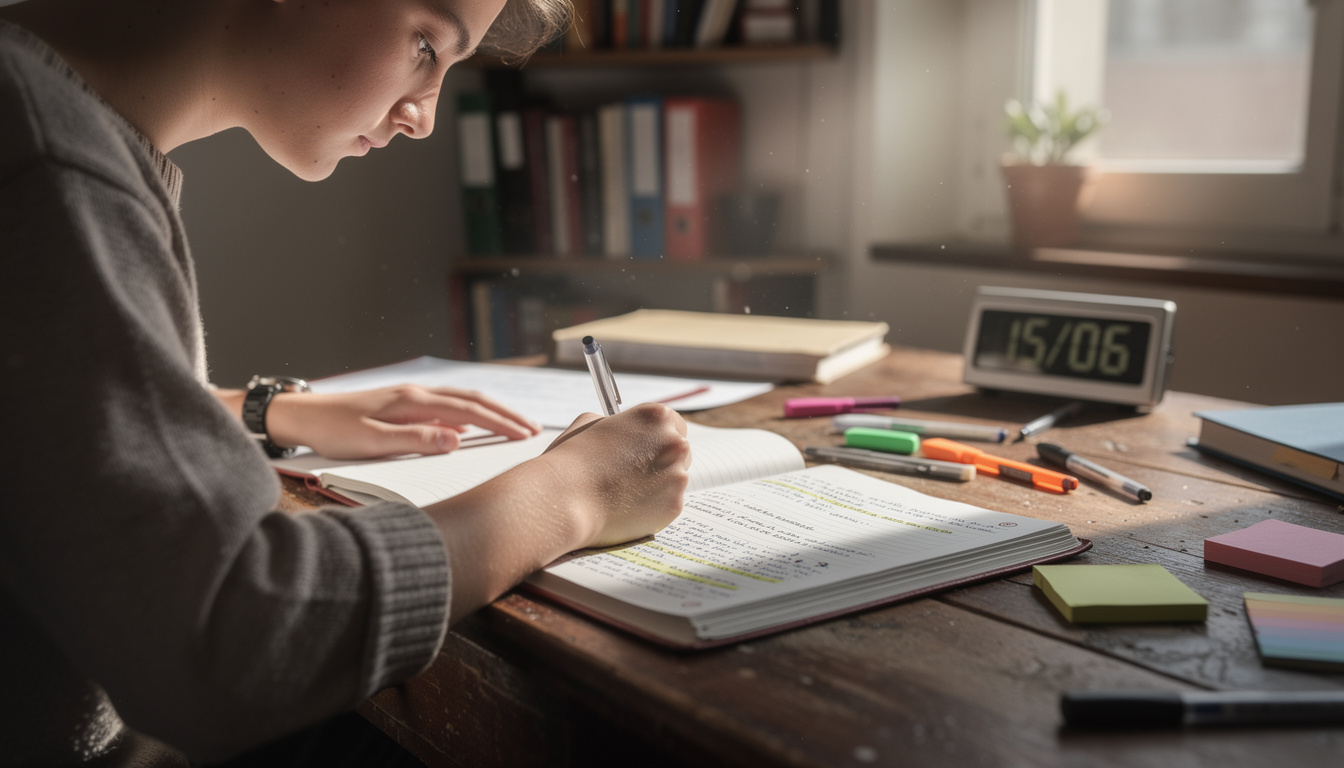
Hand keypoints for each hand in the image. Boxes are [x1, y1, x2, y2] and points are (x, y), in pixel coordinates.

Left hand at [263, 385, 541, 459]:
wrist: (301, 415)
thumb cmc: (332, 431)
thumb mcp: (372, 443)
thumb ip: (416, 440)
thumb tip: (457, 439)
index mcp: (413, 402)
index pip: (469, 411)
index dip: (500, 422)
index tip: (525, 435)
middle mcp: (416, 394)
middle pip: (472, 400)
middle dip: (506, 414)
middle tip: (533, 429)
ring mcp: (410, 397)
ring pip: (461, 400)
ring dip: (491, 411)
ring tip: (513, 424)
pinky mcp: (402, 404)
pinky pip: (446, 405)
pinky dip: (470, 413)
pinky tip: (472, 425)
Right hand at [541, 403, 692, 547]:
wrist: (564, 498)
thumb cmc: (571, 459)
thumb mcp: (590, 424)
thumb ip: (616, 424)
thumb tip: (623, 431)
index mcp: (656, 417)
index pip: (674, 424)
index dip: (657, 437)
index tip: (646, 447)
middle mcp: (674, 444)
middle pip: (679, 452)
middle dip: (661, 460)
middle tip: (634, 472)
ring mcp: (677, 476)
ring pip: (675, 480)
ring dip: (657, 484)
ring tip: (624, 492)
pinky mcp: (674, 506)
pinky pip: (668, 504)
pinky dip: (652, 507)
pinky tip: (626, 506)